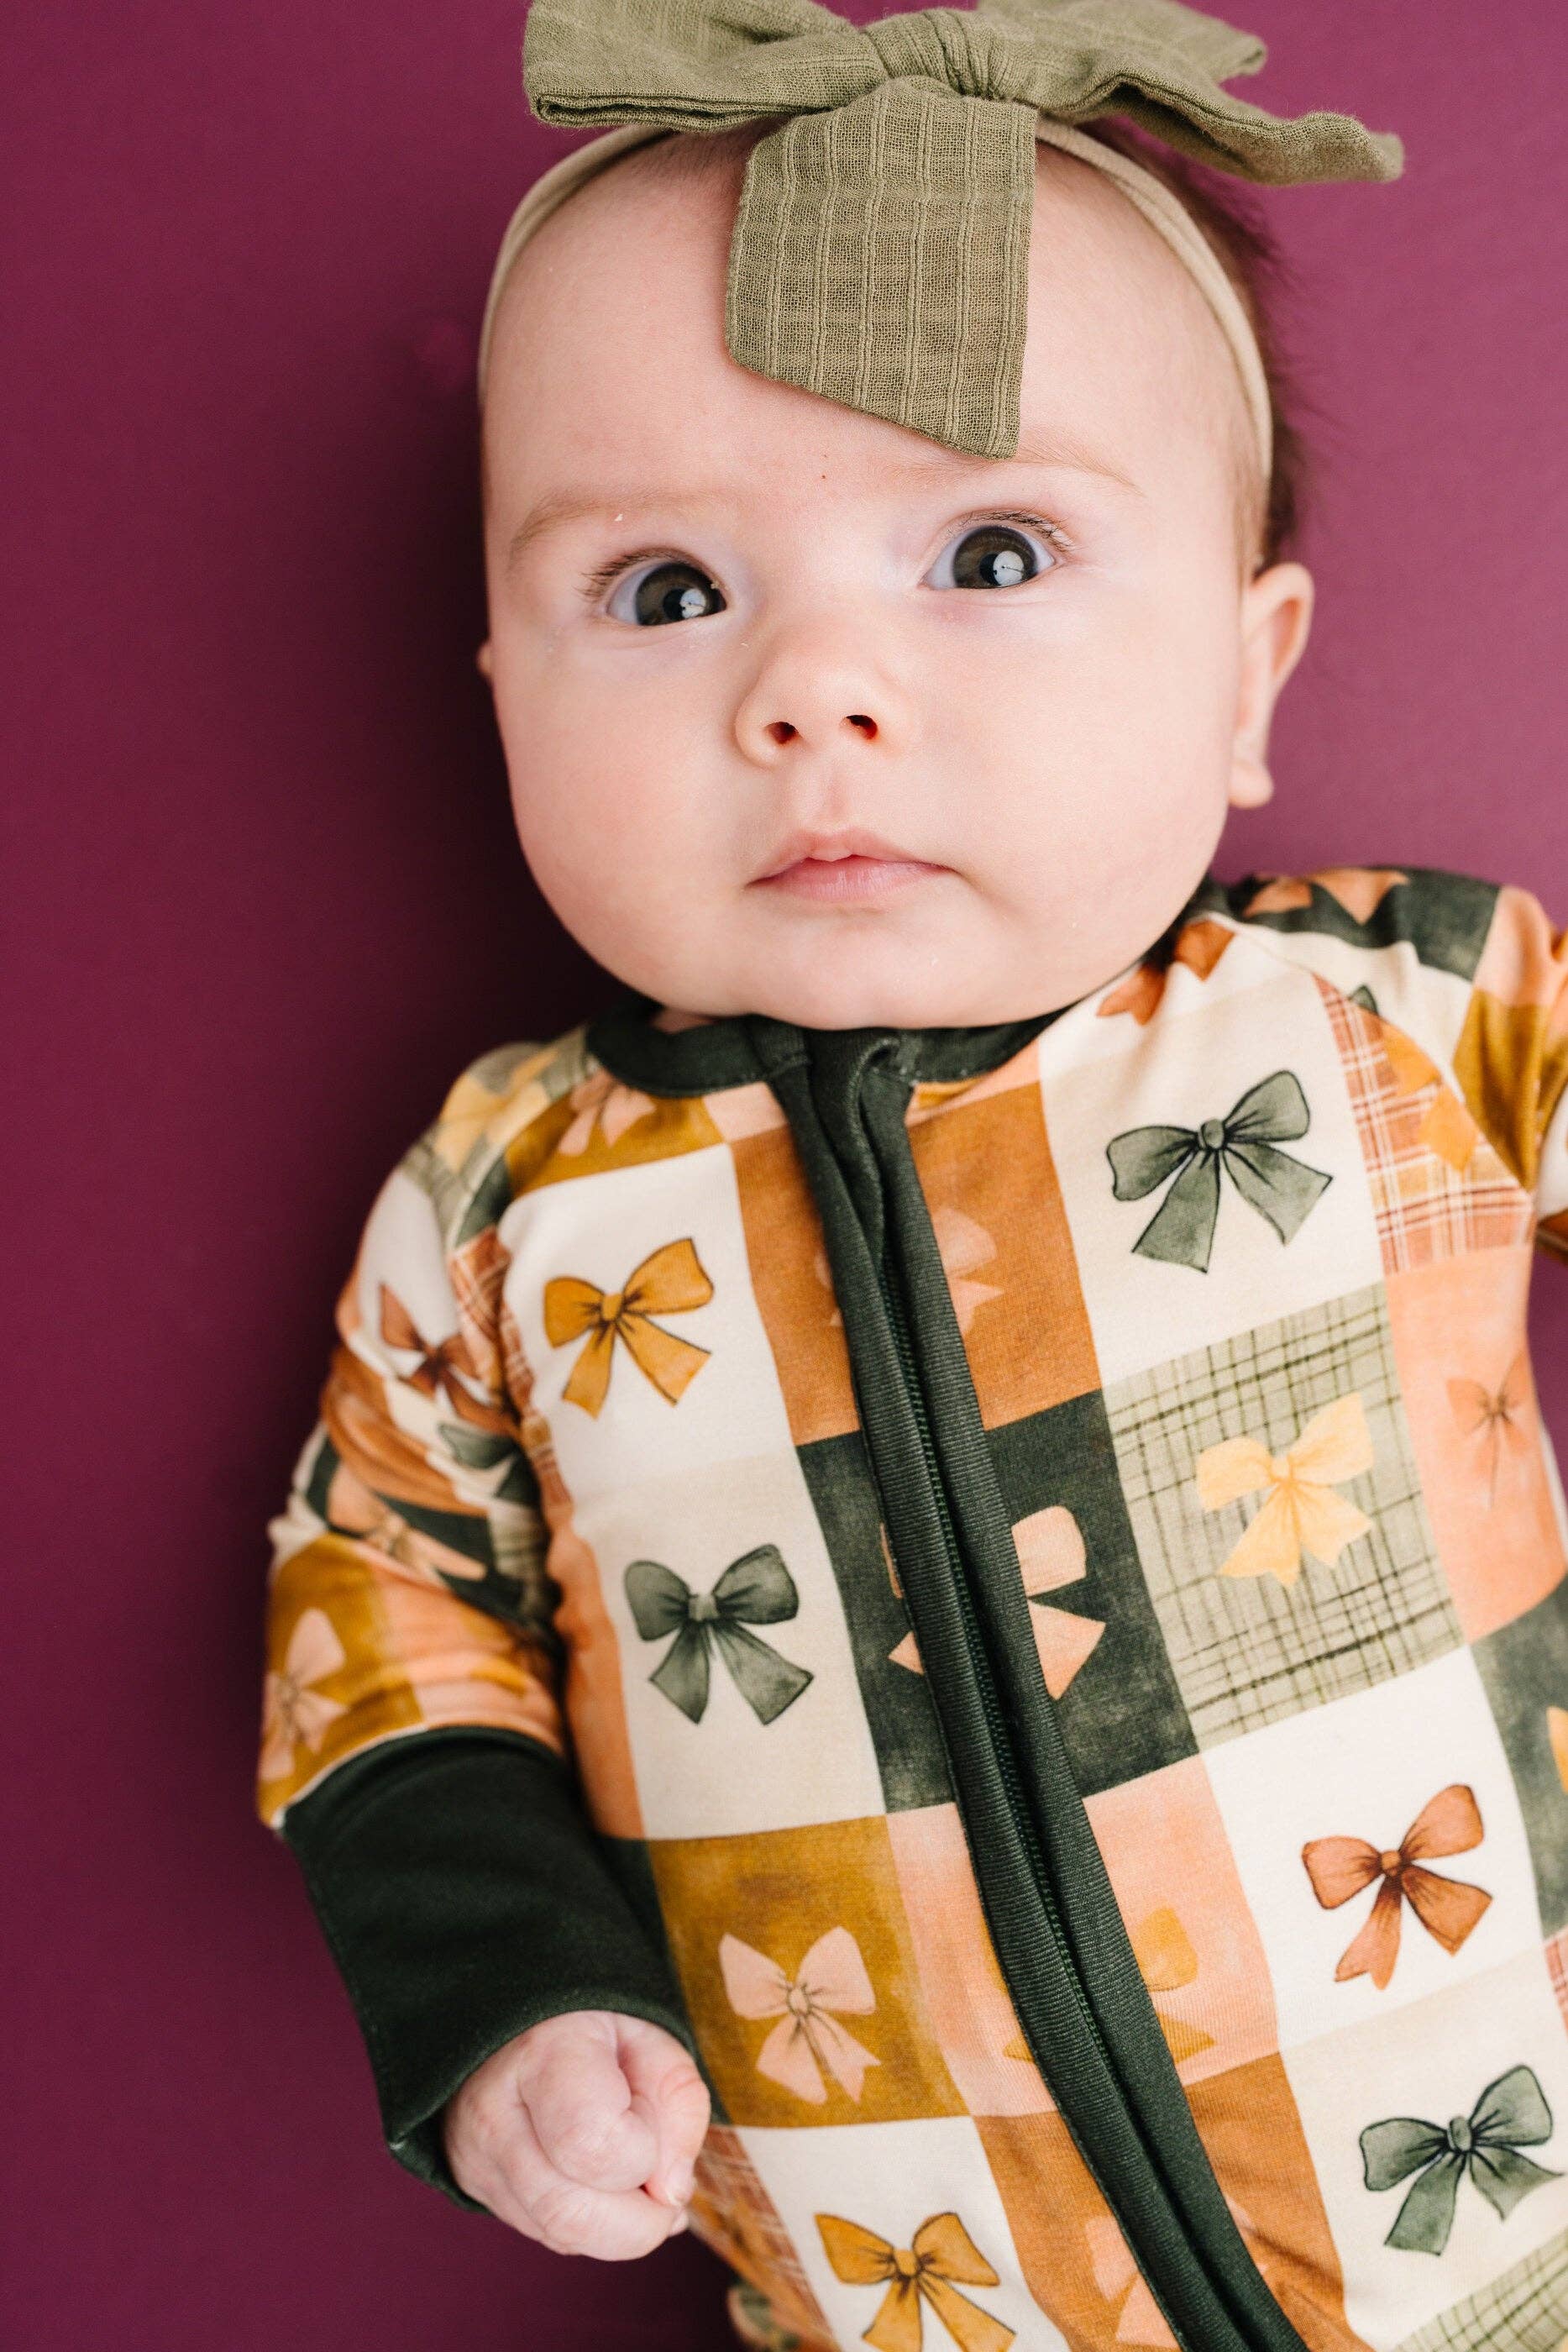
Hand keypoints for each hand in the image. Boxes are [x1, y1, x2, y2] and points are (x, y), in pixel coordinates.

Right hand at [444, 2011, 710, 2259]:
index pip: (591, 2143)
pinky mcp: (474, 2185)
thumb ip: (680, 2109)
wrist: (522, 2024)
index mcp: (543, 2054)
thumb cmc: (600, 2032)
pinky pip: (545, 2233)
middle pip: (570, 2213)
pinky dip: (590, 2224)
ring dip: (617, 2227)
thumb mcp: (656, 2043)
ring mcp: (475, 2155)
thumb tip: (671, 2196)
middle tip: (664, 2190)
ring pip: (558, 2234)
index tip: (655, 2127)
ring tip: (635, 2178)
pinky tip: (599, 2181)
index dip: (645, 2154)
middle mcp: (494, 2111)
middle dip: (639, 2222)